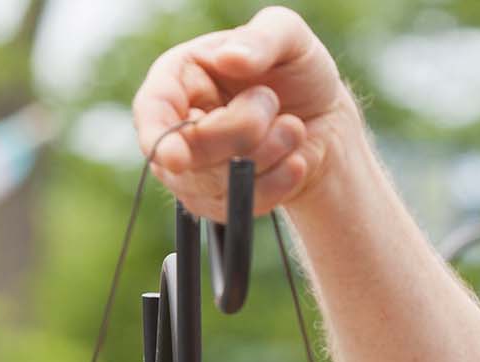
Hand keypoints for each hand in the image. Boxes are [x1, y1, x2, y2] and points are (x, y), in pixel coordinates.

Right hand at [131, 5, 355, 220]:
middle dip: (245, 130)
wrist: (326, 118)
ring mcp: (197, 169)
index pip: (153, 111)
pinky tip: (295, 161)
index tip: (175, 158)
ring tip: (292, 127)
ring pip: (217, 184)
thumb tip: (230, 59)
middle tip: (273, 101)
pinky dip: (277, 185)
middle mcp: (178, 125)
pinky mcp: (221, 200)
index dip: (159, 135)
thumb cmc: (298, 70)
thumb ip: (262, 39)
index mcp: (179, 77)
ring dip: (268, 155)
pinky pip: (241, 207)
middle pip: (191, 153)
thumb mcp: (289, 37)